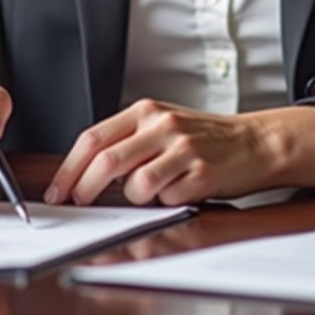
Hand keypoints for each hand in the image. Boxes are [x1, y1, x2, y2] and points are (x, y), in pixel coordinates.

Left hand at [46, 100, 314, 207]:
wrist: (256, 142)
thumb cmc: (206, 138)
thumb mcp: (163, 125)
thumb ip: (128, 140)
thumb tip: (84, 172)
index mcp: (147, 110)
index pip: (93, 137)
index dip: (69, 168)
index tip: (58, 190)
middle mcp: (163, 125)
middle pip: (107, 161)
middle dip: (86, 189)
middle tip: (80, 203)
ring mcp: (183, 148)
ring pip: (137, 185)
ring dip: (136, 198)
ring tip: (153, 192)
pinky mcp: (202, 172)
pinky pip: (167, 199)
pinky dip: (166, 204)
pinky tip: (180, 191)